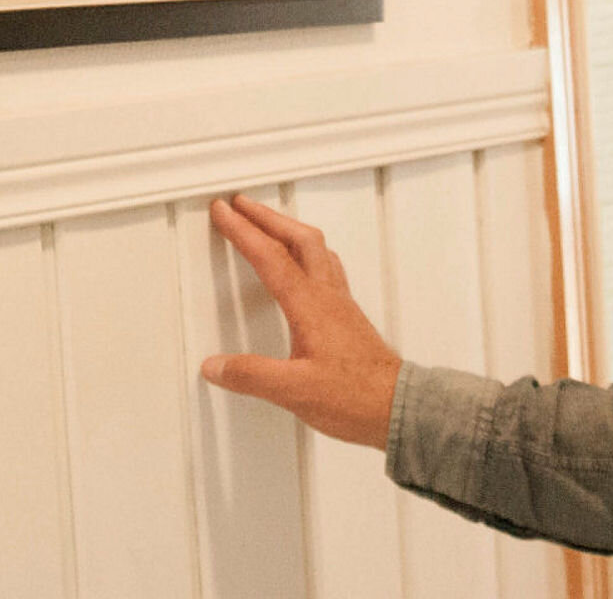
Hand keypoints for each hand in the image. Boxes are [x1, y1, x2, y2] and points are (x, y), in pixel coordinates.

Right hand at [199, 193, 401, 449]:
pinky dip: (308, 251)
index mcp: (310, 305)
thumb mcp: (294, 391)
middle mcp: (327, 296)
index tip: (223, 210)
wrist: (398, 408)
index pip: (270, 256)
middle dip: (266, 216)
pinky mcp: (348, 316)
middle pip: (297, 239)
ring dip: (288, 229)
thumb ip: (252, 376)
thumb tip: (214, 365)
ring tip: (269, 222)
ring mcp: (340, 304)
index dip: (243, 230)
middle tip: (241, 203)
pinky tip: (305, 264)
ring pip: (316, 249)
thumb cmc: (355, 398)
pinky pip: (327, 266)